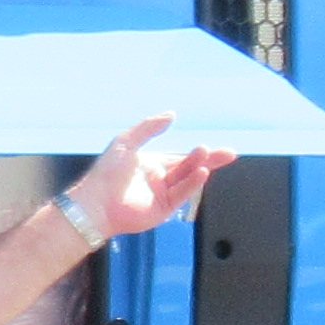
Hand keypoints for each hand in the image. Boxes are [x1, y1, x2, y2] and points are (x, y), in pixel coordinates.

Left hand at [70, 117, 239, 240]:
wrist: (96, 202)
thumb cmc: (107, 171)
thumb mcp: (127, 141)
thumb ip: (149, 128)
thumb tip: (172, 114)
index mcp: (152, 164)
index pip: (182, 158)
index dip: (200, 154)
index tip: (217, 148)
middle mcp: (160, 180)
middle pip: (190, 168)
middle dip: (209, 160)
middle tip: (228, 153)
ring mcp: (162, 196)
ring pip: (187, 180)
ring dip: (199, 168)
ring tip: (209, 155)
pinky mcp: (163, 210)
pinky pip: (181, 194)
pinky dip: (192, 184)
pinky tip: (202, 172)